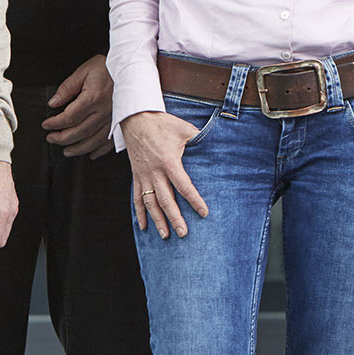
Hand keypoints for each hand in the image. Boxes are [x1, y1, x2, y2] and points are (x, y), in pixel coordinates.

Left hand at [41, 55, 113, 158]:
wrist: (130, 67)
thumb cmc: (107, 67)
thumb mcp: (83, 71)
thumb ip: (67, 88)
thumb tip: (54, 102)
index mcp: (93, 98)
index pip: (69, 117)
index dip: (55, 124)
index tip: (46, 125)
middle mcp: (104, 111)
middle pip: (79, 132)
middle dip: (62, 138)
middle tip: (51, 138)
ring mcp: (113, 118)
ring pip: (93, 140)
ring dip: (78, 148)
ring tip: (66, 150)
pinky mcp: (120, 122)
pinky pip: (109, 141)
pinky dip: (99, 150)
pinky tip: (91, 153)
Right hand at [123, 111, 208, 238]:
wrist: (136, 119)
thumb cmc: (162, 123)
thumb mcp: (183, 129)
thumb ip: (199, 138)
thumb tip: (217, 144)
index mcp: (169, 161)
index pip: (184, 186)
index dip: (194, 200)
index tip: (203, 213)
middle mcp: (155, 172)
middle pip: (166, 200)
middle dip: (175, 218)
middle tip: (184, 234)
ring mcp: (144, 175)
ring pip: (150, 203)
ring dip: (158, 220)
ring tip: (165, 235)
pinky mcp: (136, 176)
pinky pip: (137, 198)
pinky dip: (139, 213)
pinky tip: (144, 226)